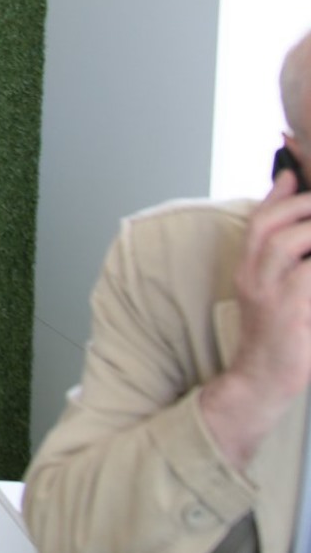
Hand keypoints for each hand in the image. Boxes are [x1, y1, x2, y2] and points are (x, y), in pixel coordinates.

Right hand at [201, 169, 310, 465]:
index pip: (260, 220)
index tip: (298, 172)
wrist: (262, 380)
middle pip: (272, 228)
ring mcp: (271, 297)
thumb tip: (296, 220)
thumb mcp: (271, 291)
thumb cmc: (277, 335)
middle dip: (304, 207)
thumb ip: (284, 257)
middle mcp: (254, 279)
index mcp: (248, 270)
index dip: (280, 193)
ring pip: (288, 245)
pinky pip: (308, 278)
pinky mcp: (292, 314)